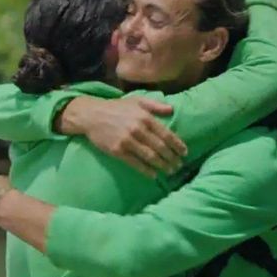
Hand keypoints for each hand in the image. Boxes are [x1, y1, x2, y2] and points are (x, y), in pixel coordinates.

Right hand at [64, 96, 187, 177]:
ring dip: (162, 165)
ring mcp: (127, 141)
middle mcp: (138, 129)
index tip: (184, 153)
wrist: (91, 115)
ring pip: (150, 156)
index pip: (166, 134)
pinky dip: (146, 170)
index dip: (177, 145)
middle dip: (172, 158)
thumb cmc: (116, 107)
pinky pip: (135, 163)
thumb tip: (172, 109)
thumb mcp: (137, 101)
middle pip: (160, 147)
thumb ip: (155, 105)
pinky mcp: (117, 151)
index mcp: (145, 117)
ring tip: (170, 171)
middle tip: (179, 165)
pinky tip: (154, 175)